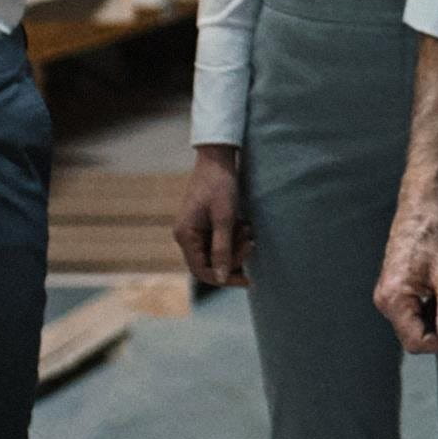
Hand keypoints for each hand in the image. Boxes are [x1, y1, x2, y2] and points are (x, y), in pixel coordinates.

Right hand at [173, 147, 249, 288]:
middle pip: (210, 262)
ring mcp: (195, 229)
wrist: (218, 158)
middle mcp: (186, 235)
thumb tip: (222, 278)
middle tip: (251, 243)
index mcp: (185, 235)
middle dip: (234, 257)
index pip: (202, 270)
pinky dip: (233, 237)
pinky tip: (244, 225)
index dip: (224, 279)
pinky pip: (219, 240)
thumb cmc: (220, 185)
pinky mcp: (204, 224)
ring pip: (217, 252)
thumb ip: (222, 250)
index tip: (247, 280)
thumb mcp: (224, 218)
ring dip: (235, 246)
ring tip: (248, 228)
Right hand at [374, 189, 437, 352]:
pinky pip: (413, 311)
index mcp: (393, 300)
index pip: (416, 342)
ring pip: (415, 324)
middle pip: (414, 335)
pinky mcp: (395, 287)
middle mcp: (385, 300)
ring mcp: (387, 294)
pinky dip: (432, 308)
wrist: (423, 205)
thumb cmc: (436, 234)